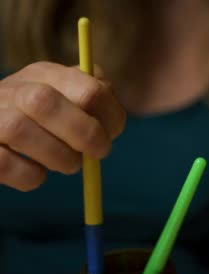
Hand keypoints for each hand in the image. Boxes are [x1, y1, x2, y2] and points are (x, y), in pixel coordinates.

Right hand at [0, 61, 125, 190]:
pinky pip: (4, 164)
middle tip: (97, 152)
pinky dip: (30, 176)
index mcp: (44, 74)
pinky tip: (37, 174)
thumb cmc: (40, 116)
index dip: (110, 117)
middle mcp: (13, 89)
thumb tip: (107, 98)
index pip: (89, 89)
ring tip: (66, 163)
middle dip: (84, 134)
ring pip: (19, 130)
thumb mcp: (66, 95)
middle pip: (45, 101)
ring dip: (58, 157)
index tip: (111, 134)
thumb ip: (91, 94)